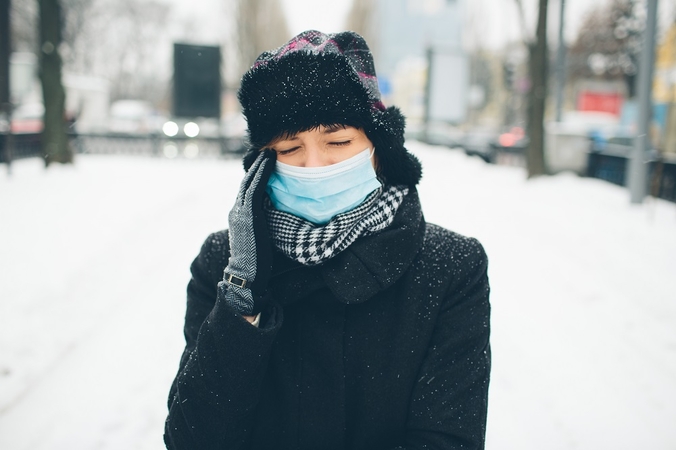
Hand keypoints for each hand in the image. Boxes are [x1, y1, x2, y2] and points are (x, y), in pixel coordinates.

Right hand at [219, 150, 275, 315]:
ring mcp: (240, 212)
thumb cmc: (260, 266)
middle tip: (268, 151)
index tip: (267, 164)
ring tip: (270, 151)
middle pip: (248, 181)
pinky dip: (262, 173)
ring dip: (260, 165)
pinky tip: (270, 162)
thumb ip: (270, 228)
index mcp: (241, 217)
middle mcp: (237, 211)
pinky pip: (255, 187)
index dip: (257, 176)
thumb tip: (286, 222)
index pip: (249, 190)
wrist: (246, 279)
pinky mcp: (247, 214)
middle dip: (258, 166)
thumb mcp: (263, 241)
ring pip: (250, 181)